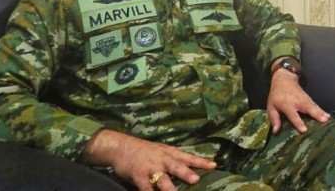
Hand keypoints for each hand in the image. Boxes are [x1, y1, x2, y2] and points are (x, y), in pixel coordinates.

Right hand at [81, 128, 215, 189]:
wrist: (120, 147)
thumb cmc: (144, 150)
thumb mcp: (161, 151)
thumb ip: (174, 160)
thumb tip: (191, 168)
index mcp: (169, 153)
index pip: (188, 157)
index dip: (201, 162)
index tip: (214, 165)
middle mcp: (162, 160)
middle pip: (176, 167)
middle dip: (186, 173)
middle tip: (196, 179)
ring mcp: (150, 168)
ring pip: (161, 179)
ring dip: (169, 188)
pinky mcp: (138, 176)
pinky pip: (145, 188)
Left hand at [266, 68, 329, 132]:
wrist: (284, 80)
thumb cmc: (276, 95)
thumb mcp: (271, 106)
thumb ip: (274, 118)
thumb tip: (275, 131)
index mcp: (287, 105)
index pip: (293, 115)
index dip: (298, 122)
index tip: (304, 130)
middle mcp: (298, 102)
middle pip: (308, 109)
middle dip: (316, 115)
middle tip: (323, 121)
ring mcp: (304, 99)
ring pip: (314, 107)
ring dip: (321, 112)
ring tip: (327, 119)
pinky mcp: (308, 98)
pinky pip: (316, 105)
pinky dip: (322, 110)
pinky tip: (327, 115)